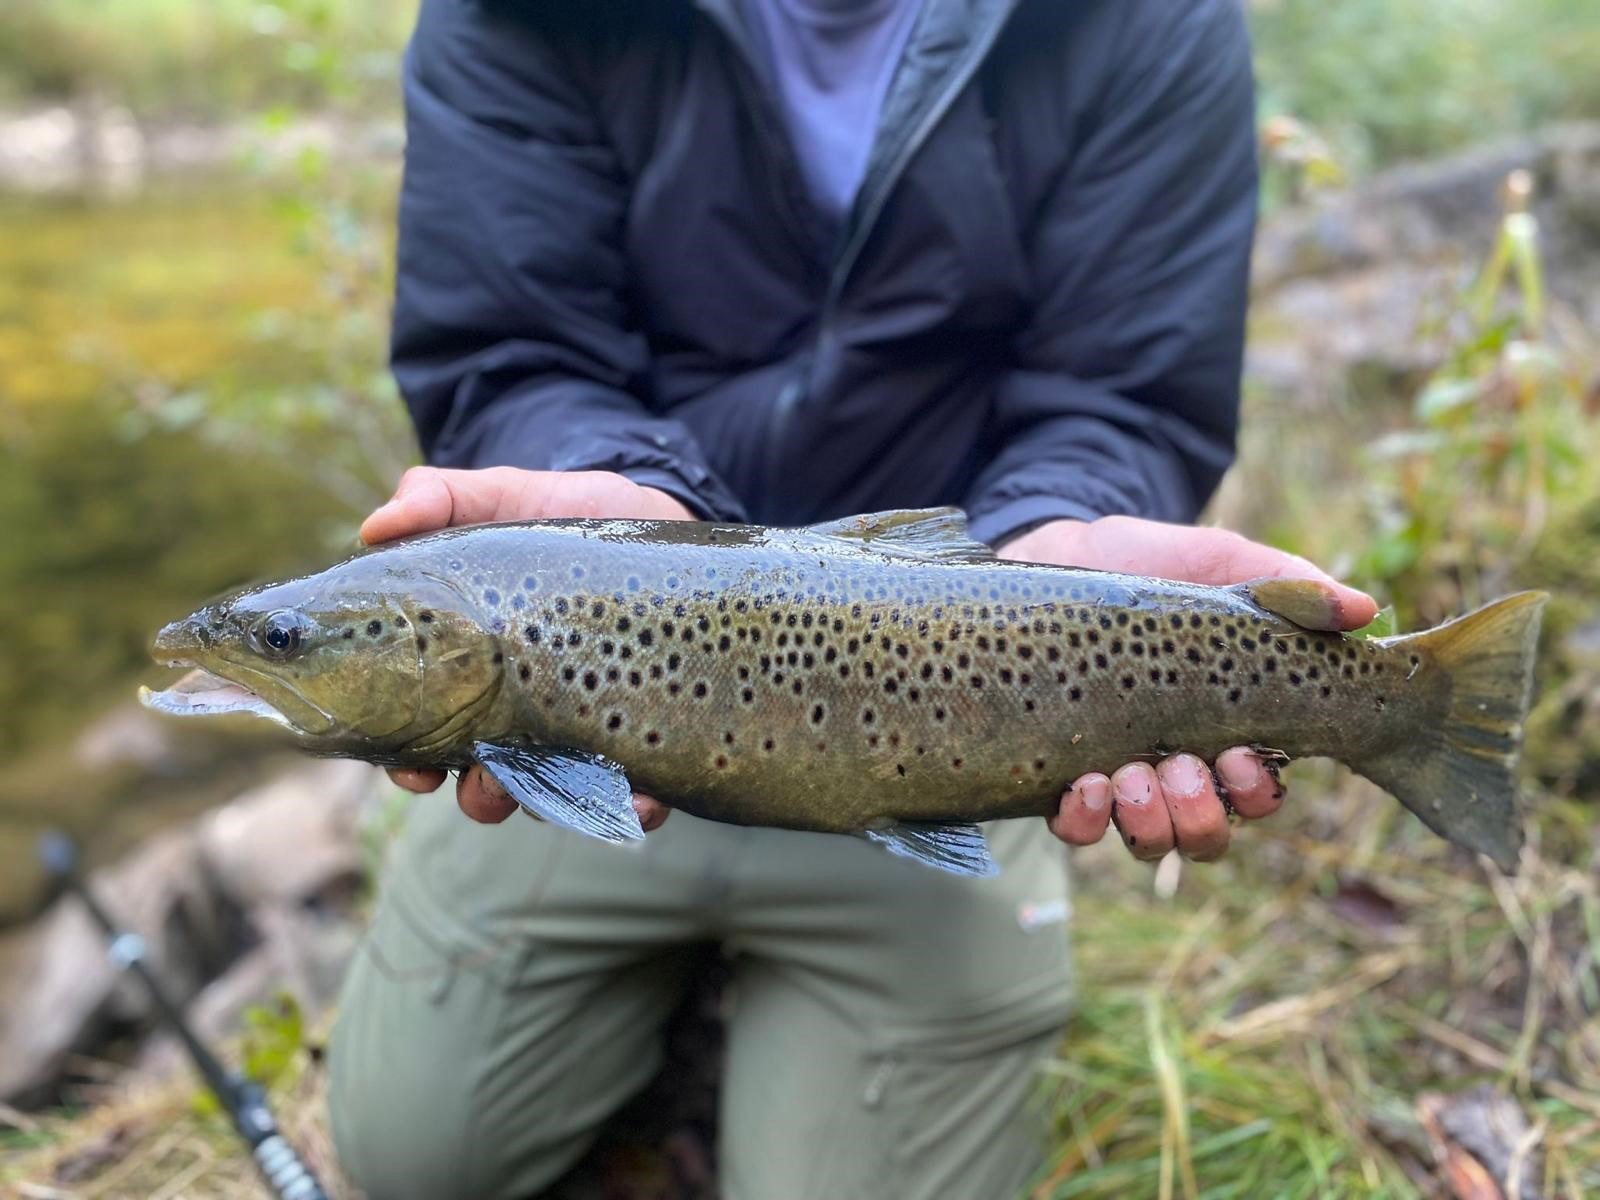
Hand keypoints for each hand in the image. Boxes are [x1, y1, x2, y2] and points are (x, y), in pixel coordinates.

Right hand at [364, 466, 684, 828]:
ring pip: (559, 794)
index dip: (408, 764)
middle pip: (484, 781)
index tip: (411, 769)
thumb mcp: (495, 495)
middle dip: (480, 795)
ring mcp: (584, 724)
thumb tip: (374, 528)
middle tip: (484, 782)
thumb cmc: (559, 512)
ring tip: (558, 785)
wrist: (652, 508)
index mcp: (470, 673)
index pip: (422, 737)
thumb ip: (434, 501)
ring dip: (552, 803)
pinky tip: (642, 802)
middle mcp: (522, 713)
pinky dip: (638, 806)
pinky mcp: (647, 725)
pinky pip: (642, 788)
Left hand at [999, 515, 1377, 861]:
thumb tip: (1365, 610)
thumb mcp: (1217, 563)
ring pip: (1150, 840)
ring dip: (1151, 821)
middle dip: (1202, 813)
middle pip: (1207, 833)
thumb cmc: (1147, 565)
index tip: (1245, 756)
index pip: (1257, 792)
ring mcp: (1118, 774)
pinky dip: (1086, 821)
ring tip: (1133, 774)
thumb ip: (1287, 586)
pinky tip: (1086, 785)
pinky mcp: (1060, 772)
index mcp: (1224, 727)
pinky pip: (1079, 829)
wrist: (1056, 555)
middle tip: (1185, 765)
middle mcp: (1174, 764)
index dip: (1258, 793)